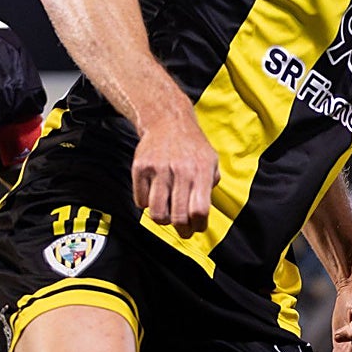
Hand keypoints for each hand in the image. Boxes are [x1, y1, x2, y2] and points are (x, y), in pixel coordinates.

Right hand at [131, 107, 218, 237]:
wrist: (166, 120)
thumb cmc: (191, 144)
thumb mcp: (210, 160)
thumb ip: (210, 186)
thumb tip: (202, 215)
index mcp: (200, 170)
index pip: (200, 210)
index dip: (199, 225)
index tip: (197, 227)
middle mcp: (180, 170)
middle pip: (178, 217)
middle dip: (182, 231)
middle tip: (183, 231)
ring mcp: (158, 169)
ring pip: (157, 214)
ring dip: (163, 220)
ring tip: (167, 213)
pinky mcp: (140, 168)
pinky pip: (140, 201)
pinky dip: (146, 204)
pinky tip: (154, 194)